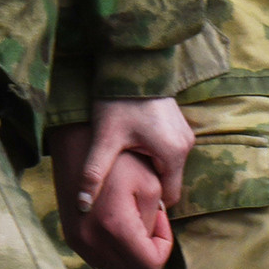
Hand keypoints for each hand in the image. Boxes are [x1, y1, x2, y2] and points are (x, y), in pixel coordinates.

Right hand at [54, 149, 172, 268]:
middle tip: (150, 224)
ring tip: (135, 224)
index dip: (164, 247)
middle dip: (149, 254)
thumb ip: (156, 222)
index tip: (161, 220)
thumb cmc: (120, 159)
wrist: (77, 144)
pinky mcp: (71, 238)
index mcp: (115, 228)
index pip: (150, 266)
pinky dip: (116, 254)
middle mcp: (92, 242)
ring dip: (132, 257)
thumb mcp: (152, 185)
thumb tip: (150, 239)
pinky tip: (119, 227)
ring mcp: (78, 242)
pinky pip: (100, 262)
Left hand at [63, 97, 192, 212]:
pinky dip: (154, 152)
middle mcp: (185, 146)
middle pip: (169, 181)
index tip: (129, 196)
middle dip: (148, 182)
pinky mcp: (180, 125)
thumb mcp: (105, 139)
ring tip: (128, 156)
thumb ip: (95, 173)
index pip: (169, 198)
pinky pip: (169, 150)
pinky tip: (136, 142)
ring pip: (169, 166)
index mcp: (173, 154)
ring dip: (151, 166)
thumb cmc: (118, 101)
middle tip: (124, 175)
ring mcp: (185, 134)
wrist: (131, 63)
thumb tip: (82, 204)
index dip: (149, 201)